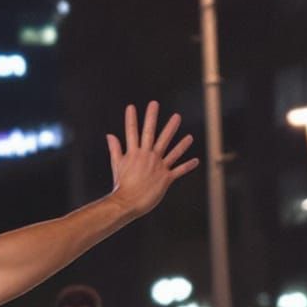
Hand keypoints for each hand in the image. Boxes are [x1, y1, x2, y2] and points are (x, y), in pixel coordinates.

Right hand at [105, 101, 199, 218]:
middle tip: (154, 104)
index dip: (130, 119)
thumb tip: (110, 135)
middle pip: (151, 133)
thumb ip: (115, 149)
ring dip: (176, 134)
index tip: (131, 107)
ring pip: (170, 148)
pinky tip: (196, 160)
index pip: (131, 132)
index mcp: (134, 153)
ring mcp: (158, 166)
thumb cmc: (121, 185)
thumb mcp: (117, 165)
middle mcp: (147, 156)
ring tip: (179, 121)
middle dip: (152, 117)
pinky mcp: (166, 177)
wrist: (127, 203)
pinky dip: (188, 165)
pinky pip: (179, 169)